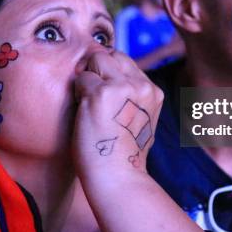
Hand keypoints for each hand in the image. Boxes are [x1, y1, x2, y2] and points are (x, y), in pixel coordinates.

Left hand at [72, 50, 163, 177]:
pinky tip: (84, 114)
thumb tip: (110, 77)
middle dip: (97, 68)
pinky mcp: (101, 93)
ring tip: (89, 105)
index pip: (126, 63)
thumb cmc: (122, 154)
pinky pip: (81, 78)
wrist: (117, 177)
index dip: (109, 73)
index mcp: (153, 92)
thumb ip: (132, 96)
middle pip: (112, 55)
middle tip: (92, 96)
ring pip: (95, 60)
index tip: (103, 95)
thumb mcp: (140, 120)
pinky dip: (78, 93)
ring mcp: (122, 87)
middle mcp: (141, 85)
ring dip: (87, 78)